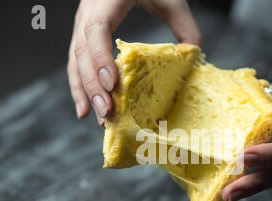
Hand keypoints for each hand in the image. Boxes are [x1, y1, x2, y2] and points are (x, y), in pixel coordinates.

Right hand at [67, 0, 201, 124]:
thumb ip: (184, 24)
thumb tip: (196, 55)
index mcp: (105, 1)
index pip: (96, 30)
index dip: (101, 58)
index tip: (112, 83)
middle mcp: (88, 14)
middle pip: (82, 53)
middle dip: (93, 86)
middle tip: (108, 112)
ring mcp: (82, 25)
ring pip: (75, 62)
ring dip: (85, 91)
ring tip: (97, 118)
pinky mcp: (83, 36)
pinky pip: (76, 63)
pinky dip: (80, 86)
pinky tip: (85, 109)